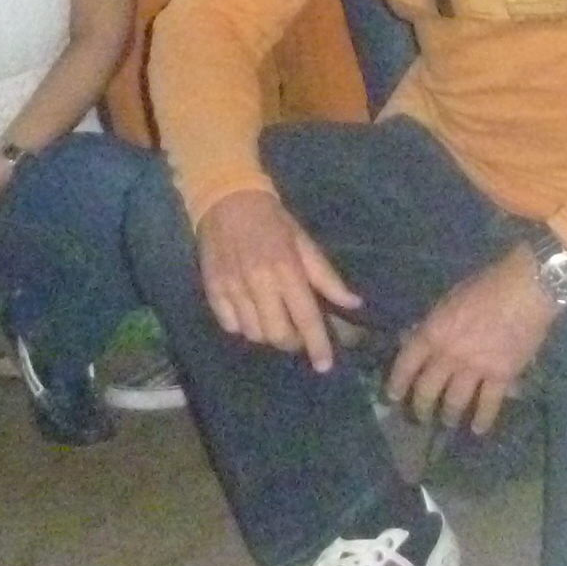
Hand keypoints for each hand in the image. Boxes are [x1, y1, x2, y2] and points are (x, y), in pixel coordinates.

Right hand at [195, 188, 362, 372]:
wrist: (227, 200)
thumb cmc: (273, 221)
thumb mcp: (304, 242)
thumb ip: (326, 277)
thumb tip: (353, 303)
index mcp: (286, 270)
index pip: (306, 318)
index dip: (318, 345)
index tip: (325, 365)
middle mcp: (259, 283)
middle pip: (277, 335)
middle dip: (292, 342)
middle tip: (297, 333)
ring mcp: (233, 289)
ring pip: (254, 334)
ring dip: (268, 334)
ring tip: (274, 319)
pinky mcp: (213, 290)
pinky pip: (230, 325)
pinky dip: (243, 326)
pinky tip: (250, 313)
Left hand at [387, 247, 557, 434]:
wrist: (525, 290)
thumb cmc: (486, 286)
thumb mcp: (449, 300)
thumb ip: (433, 325)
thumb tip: (415, 339)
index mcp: (433, 332)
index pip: (406, 364)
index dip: (397, 383)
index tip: (393, 396)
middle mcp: (449, 355)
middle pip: (427, 389)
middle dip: (421, 407)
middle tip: (420, 417)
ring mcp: (474, 368)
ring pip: (454, 402)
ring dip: (449, 416)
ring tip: (448, 422)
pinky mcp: (501, 376)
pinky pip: (488, 405)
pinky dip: (482, 419)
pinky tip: (478, 429)